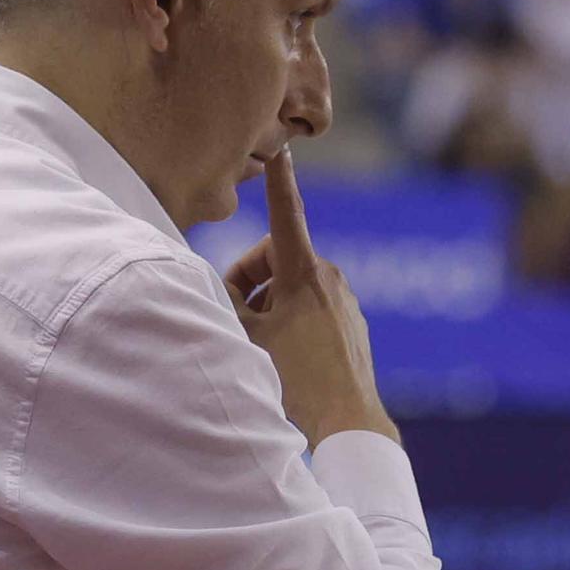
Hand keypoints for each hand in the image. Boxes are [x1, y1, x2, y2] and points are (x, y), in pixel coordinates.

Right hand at [223, 149, 398, 449]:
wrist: (349, 420)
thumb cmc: (297, 378)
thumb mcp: (249, 336)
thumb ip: (227, 302)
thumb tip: (218, 286)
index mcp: (303, 271)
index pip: (283, 212)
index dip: (277, 180)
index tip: (279, 148)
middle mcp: (329, 278)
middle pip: (275, 258)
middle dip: (249, 279)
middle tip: (233, 315)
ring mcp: (344, 301)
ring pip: (291, 286)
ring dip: (267, 304)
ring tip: (258, 344)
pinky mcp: (350, 324)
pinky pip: (310, 308)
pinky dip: (289, 320)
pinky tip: (284, 357)